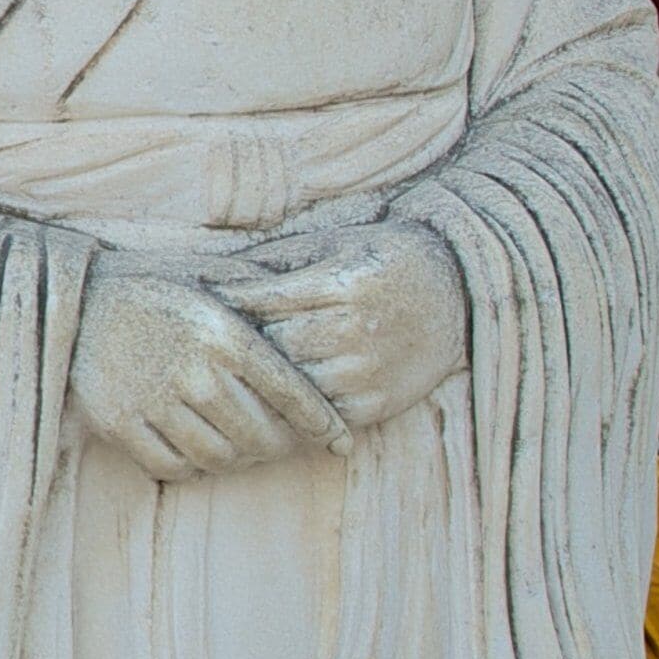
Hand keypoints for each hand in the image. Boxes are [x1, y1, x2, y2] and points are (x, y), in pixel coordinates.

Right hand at [70, 258, 349, 482]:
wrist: (73, 296)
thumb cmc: (154, 285)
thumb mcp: (211, 276)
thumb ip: (261, 293)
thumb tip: (316, 305)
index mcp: (223, 332)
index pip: (292, 393)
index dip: (323, 424)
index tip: (341, 441)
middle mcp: (193, 370)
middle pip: (261, 436)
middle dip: (282, 446)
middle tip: (286, 444)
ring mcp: (153, 399)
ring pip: (220, 457)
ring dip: (240, 460)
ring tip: (244, 448)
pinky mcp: (118, 422)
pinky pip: (173, 466)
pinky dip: (193, 467)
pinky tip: (198, 450)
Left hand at [209, 223, 468, 431]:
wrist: (461, 293)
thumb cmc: (385, 260)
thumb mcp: (339, 244)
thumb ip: (282, 260)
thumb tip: (217, 274)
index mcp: (344, 284)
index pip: (266, 299)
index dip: (229, 302)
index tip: (197, 304)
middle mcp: (357, 329)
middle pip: (274, 345)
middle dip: (237, 346)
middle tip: (198, 349)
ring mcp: (368, 370)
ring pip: (293, 385)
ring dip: (258, 386)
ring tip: (218, 383)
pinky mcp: (378, 402)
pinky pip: (320, 414)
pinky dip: (291, 412)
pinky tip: (263, 406)